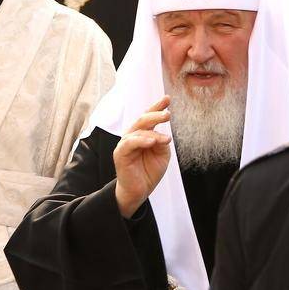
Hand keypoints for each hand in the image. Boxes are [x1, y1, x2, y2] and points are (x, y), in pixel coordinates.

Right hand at [113, 96, 172, 218]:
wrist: (139, 191)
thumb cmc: (149, 172)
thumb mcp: (162, 154)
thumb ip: (162, 142)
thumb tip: (162, 134)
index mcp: (143, 134)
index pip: (149, 117)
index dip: (157, 107)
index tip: (167, 98)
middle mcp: (133, 136)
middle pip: (143, 120)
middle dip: (155, 115)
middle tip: (168, 115)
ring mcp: (125, 144)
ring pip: (138, 131)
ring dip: (153, 134)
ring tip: (166, 139)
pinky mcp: (120, 154)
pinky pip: (129, 143)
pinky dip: (141, 141)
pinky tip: (151, 142)